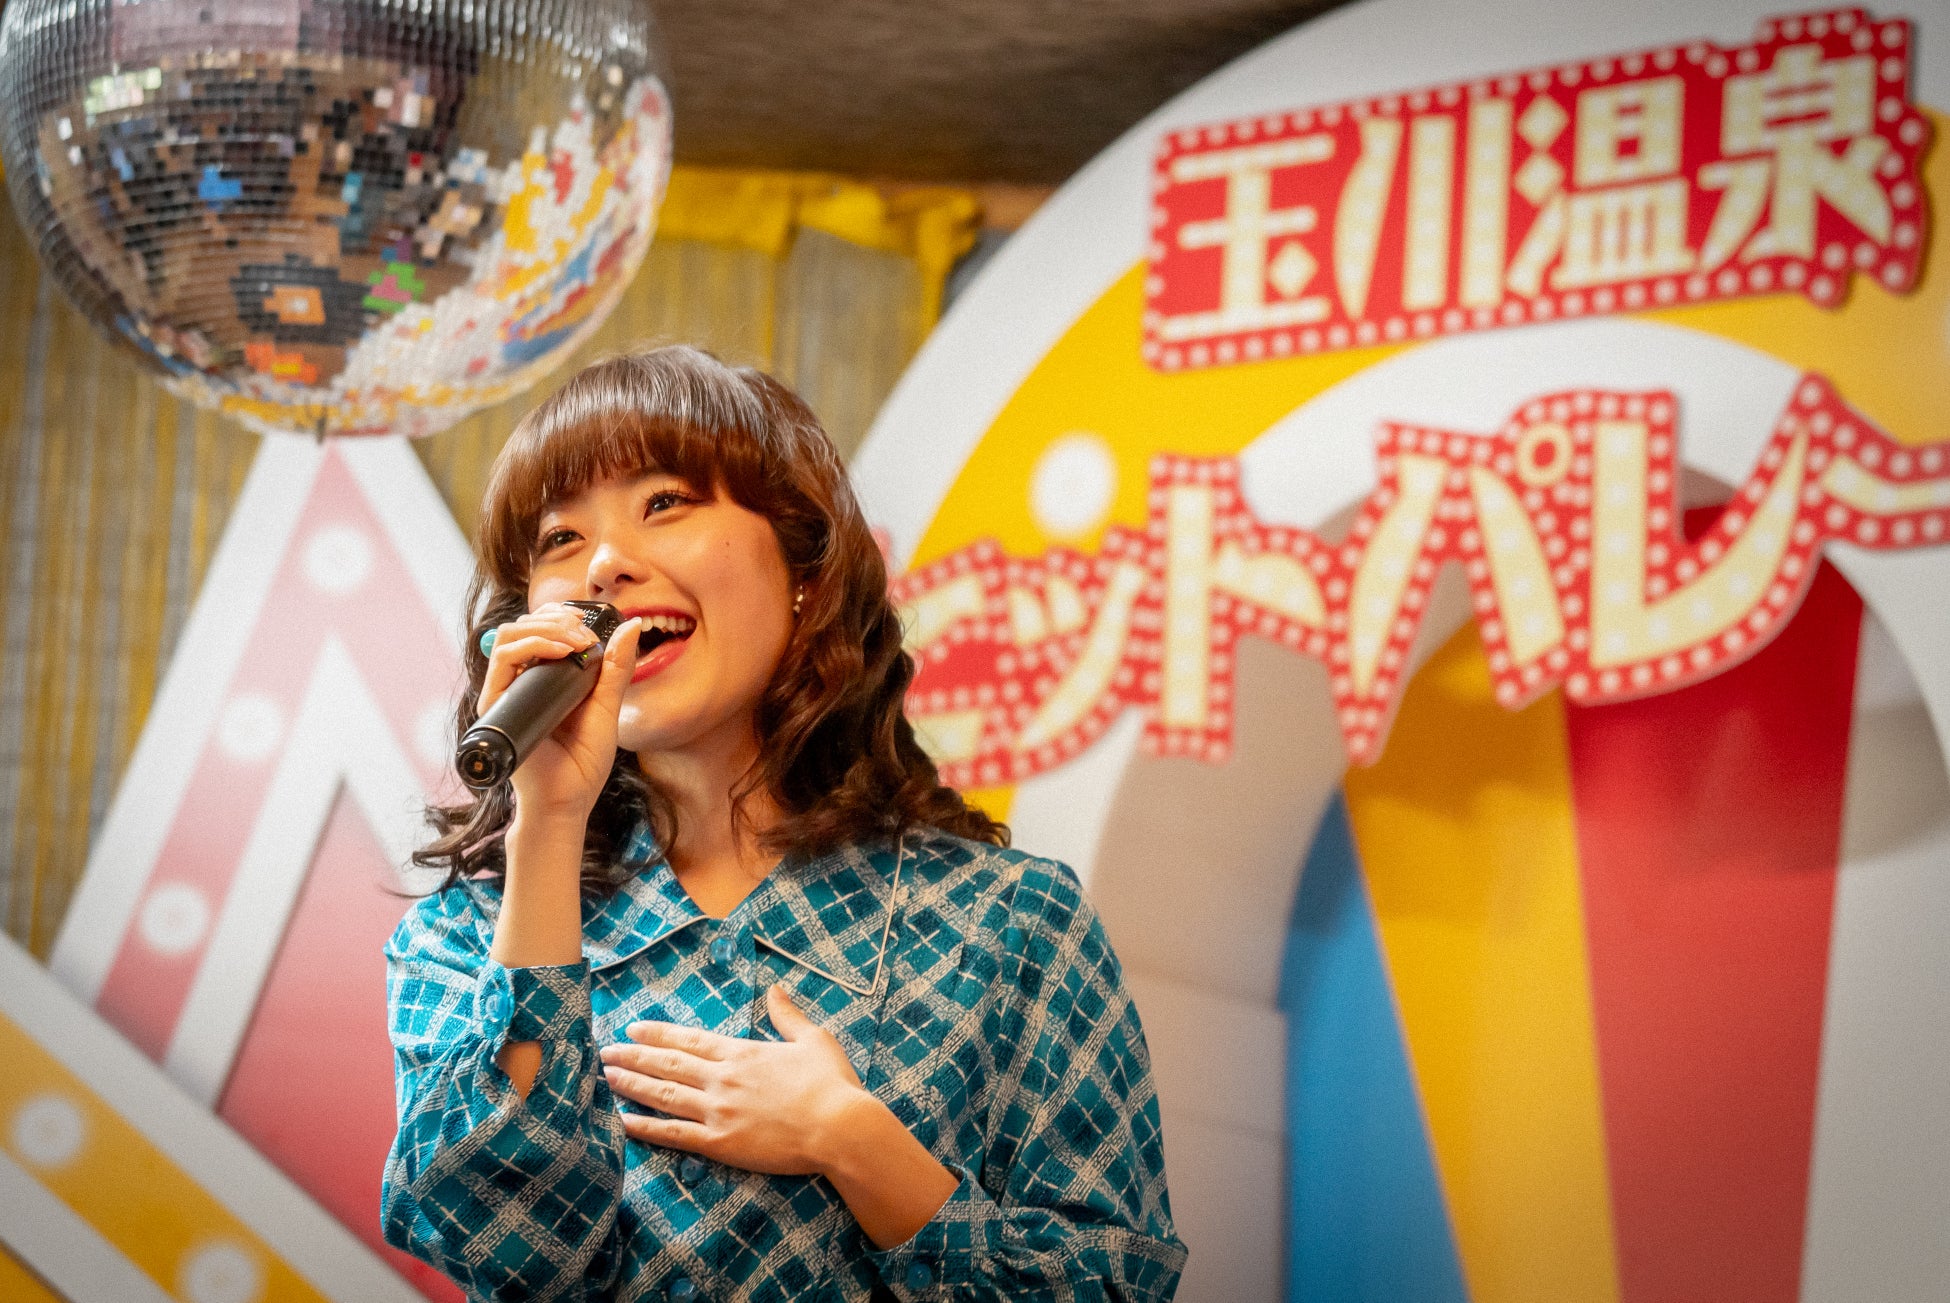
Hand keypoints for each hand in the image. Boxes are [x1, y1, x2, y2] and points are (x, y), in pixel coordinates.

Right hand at [478, 605, 641, 820]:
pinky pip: (503, 660)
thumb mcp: (606, 706)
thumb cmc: (583, 762)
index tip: (585, 619)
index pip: (538, 628)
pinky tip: (562, 652)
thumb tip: (632, 625)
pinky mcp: (496, 705)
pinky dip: (533, 646)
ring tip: (577, 642)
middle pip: (522, 625)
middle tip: (585, 633)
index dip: (558, 614)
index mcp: (542, 679)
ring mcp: (505, 692)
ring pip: (509, 635)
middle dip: (555, 618)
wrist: (566, 800)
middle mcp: (519, 682)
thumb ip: (616, 668)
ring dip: (546, 628)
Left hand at [598, 985, 872, 1177]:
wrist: (839, 1127)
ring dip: (632, 1084)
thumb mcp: (813, 1039)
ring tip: (607, 1077)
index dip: (659, 1033)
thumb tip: (777, 988)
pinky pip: (673, 1134)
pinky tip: (623, 1121)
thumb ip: (788, 1015)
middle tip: (605, 1051)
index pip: (690, 1040)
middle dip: (634, 1055)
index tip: (633, 1028)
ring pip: (663, 1094)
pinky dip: (645, 1127)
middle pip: (668, 1064)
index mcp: (742, 1053)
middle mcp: (722, 1078)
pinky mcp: (719, 1143)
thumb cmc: (831, 1083)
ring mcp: (717, 1111)